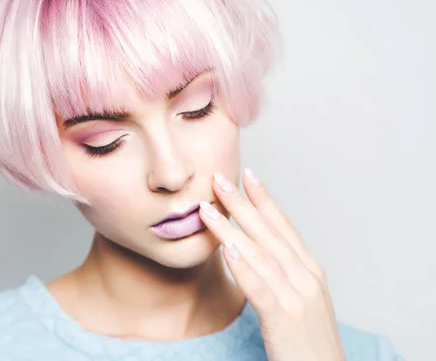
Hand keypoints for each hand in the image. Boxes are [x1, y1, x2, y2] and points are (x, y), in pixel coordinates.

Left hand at [198, 169, 344, 360]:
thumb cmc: (309, 341)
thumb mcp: (301, 300)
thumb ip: (283, 275)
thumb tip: (254, 253)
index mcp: (309, 271)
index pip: (283, 227)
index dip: (264, 199)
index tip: (247, 175)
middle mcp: (305, 277)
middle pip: (269, 233)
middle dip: (243, 203)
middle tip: (219, 178)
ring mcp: (297, 297)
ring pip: (260, 254)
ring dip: (232, 228)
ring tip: (208, 207)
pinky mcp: (285, 319)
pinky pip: (260, 288)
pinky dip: (243, 266)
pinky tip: (227, 249)